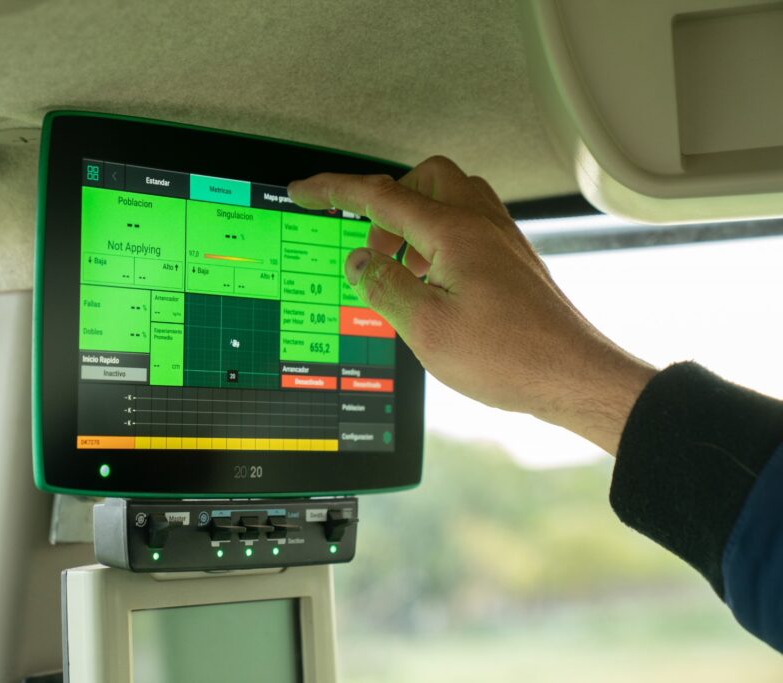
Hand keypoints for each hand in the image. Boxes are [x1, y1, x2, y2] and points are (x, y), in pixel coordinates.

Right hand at [288, 156, 655, 453]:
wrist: (572, 375)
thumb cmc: (510, 357)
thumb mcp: (427, 328)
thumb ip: (385, 286)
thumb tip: (358, 262)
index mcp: (454, 233)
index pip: (381, 196)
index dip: (335, 190)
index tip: (307, 190)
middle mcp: (481, 225)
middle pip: (423, 179)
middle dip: (385, 201)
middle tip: (369, 245)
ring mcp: (501, 240)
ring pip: (450, 198)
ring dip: (415, 220)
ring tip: (401, 267)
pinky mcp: (512, 260)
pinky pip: (469, 225)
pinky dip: (440, 238)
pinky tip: (434, 280)